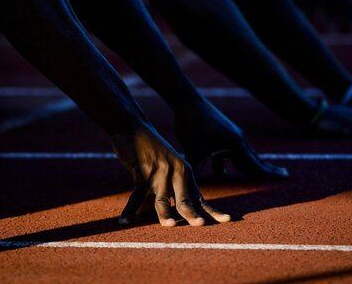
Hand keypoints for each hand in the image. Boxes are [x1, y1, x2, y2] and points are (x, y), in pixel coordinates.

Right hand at [111, 122, 230, 226]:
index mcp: (185, 172)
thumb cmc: (149, 150)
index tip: (228, 220)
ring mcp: (159, 172)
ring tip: (169, 225)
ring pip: (163, 200)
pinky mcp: (142, 172)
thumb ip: (164, 189)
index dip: (213, 211)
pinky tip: (124, 221)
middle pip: (185, 200)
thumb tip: (156, 214)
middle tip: (200, 225)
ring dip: (164, 215)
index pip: (199, 197)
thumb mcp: (164, 167)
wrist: (133, 126)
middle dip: (192, 214)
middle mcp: (176, 172)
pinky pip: (136, 196)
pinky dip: (129, 210)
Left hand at [174, 100, 288, 179]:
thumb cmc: (191, 125)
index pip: (256, 164)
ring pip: (242, 157)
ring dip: (247, 168)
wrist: (187, 101)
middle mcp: (237, 139)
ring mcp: (231, 136)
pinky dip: (228, 164)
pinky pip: (229, 153)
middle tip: (285, 176)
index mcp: (235, 144)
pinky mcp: (222, 134)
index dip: (271, 173)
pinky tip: (220, 173)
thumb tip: (189, 194)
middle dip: (267, 170)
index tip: (287, 176)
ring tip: (257, 177)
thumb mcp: (193, 153)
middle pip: (254, 160)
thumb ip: (194, 175)